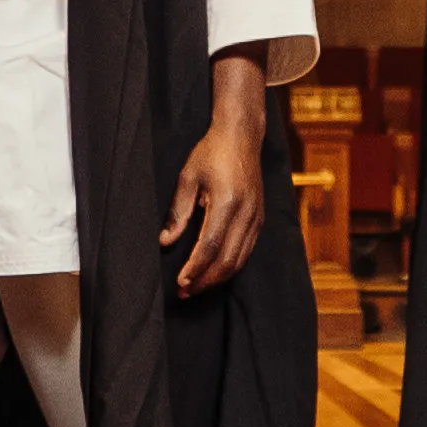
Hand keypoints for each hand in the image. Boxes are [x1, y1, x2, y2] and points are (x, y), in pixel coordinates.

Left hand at [164, 57, 269, 295]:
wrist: (242, 136)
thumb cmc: (211, 152)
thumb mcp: (188, 177)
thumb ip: (178, 212)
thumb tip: (166, 241)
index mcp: (227, 202)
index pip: (210, 246)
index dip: (195, 268)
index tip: (180, 281)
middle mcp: (246, 213)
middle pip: (227, 260)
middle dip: (205, 280)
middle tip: (185, 290)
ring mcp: (257, 217)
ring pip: (239, 260)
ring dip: (217, 277)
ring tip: (196, 285)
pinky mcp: (260, 218)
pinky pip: (247, 251)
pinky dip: (231, 265)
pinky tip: (214, 271)